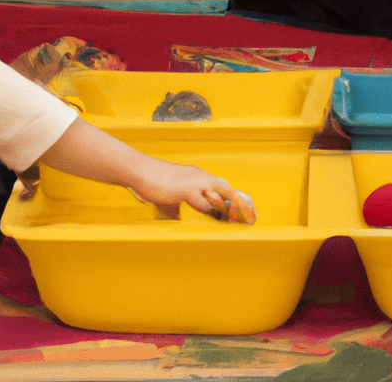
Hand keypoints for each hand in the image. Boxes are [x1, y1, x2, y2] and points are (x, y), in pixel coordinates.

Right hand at [40, 119, 256, 223]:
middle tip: (251, 215)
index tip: (247, 207)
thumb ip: (180, 206)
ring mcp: (194, 182)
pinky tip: (213, 218)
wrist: (140, 171)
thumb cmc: (153, 182)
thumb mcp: (171, 196)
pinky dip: (210, 211)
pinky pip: (203, 202)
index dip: (234, 198)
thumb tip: (181, 219)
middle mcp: (200, 177)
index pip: (221, 187)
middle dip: (239, 203)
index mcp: (199, 177)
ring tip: (239, 220)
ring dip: (229, 209)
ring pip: (219, 194)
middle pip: (226, 189)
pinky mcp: (185, 189)